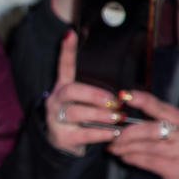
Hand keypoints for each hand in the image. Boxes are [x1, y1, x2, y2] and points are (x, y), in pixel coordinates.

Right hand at [44, 31, 124, 155]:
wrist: (63, 145)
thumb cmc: (81, 119)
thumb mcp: (85, 103)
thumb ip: (97, 94)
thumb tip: (123, 92)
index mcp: (64, 88)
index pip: (64, 66)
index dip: (67, 50)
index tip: (71, 33)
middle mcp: (56, 101)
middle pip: (71, 91)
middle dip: (94, 95)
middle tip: (113, 100)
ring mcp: (56, 118)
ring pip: (77, 113)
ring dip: (101, 115)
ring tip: (117, 117)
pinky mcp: (61, 136)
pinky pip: (83, 133)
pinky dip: (101, 132)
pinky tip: (113, 133)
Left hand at [106, 90, 178, 178]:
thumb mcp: (176, 131)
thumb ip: (158, 120)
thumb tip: (128, 113)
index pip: (161, 107)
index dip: (142, 100)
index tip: (126, 96)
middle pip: (150, 129)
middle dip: (127, 133)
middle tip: (113, 135)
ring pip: (146, 146)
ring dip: (125, 147)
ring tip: (114, 148)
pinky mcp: (175, 169)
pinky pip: (147, 161)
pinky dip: (132, 158)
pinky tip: (125, 157)